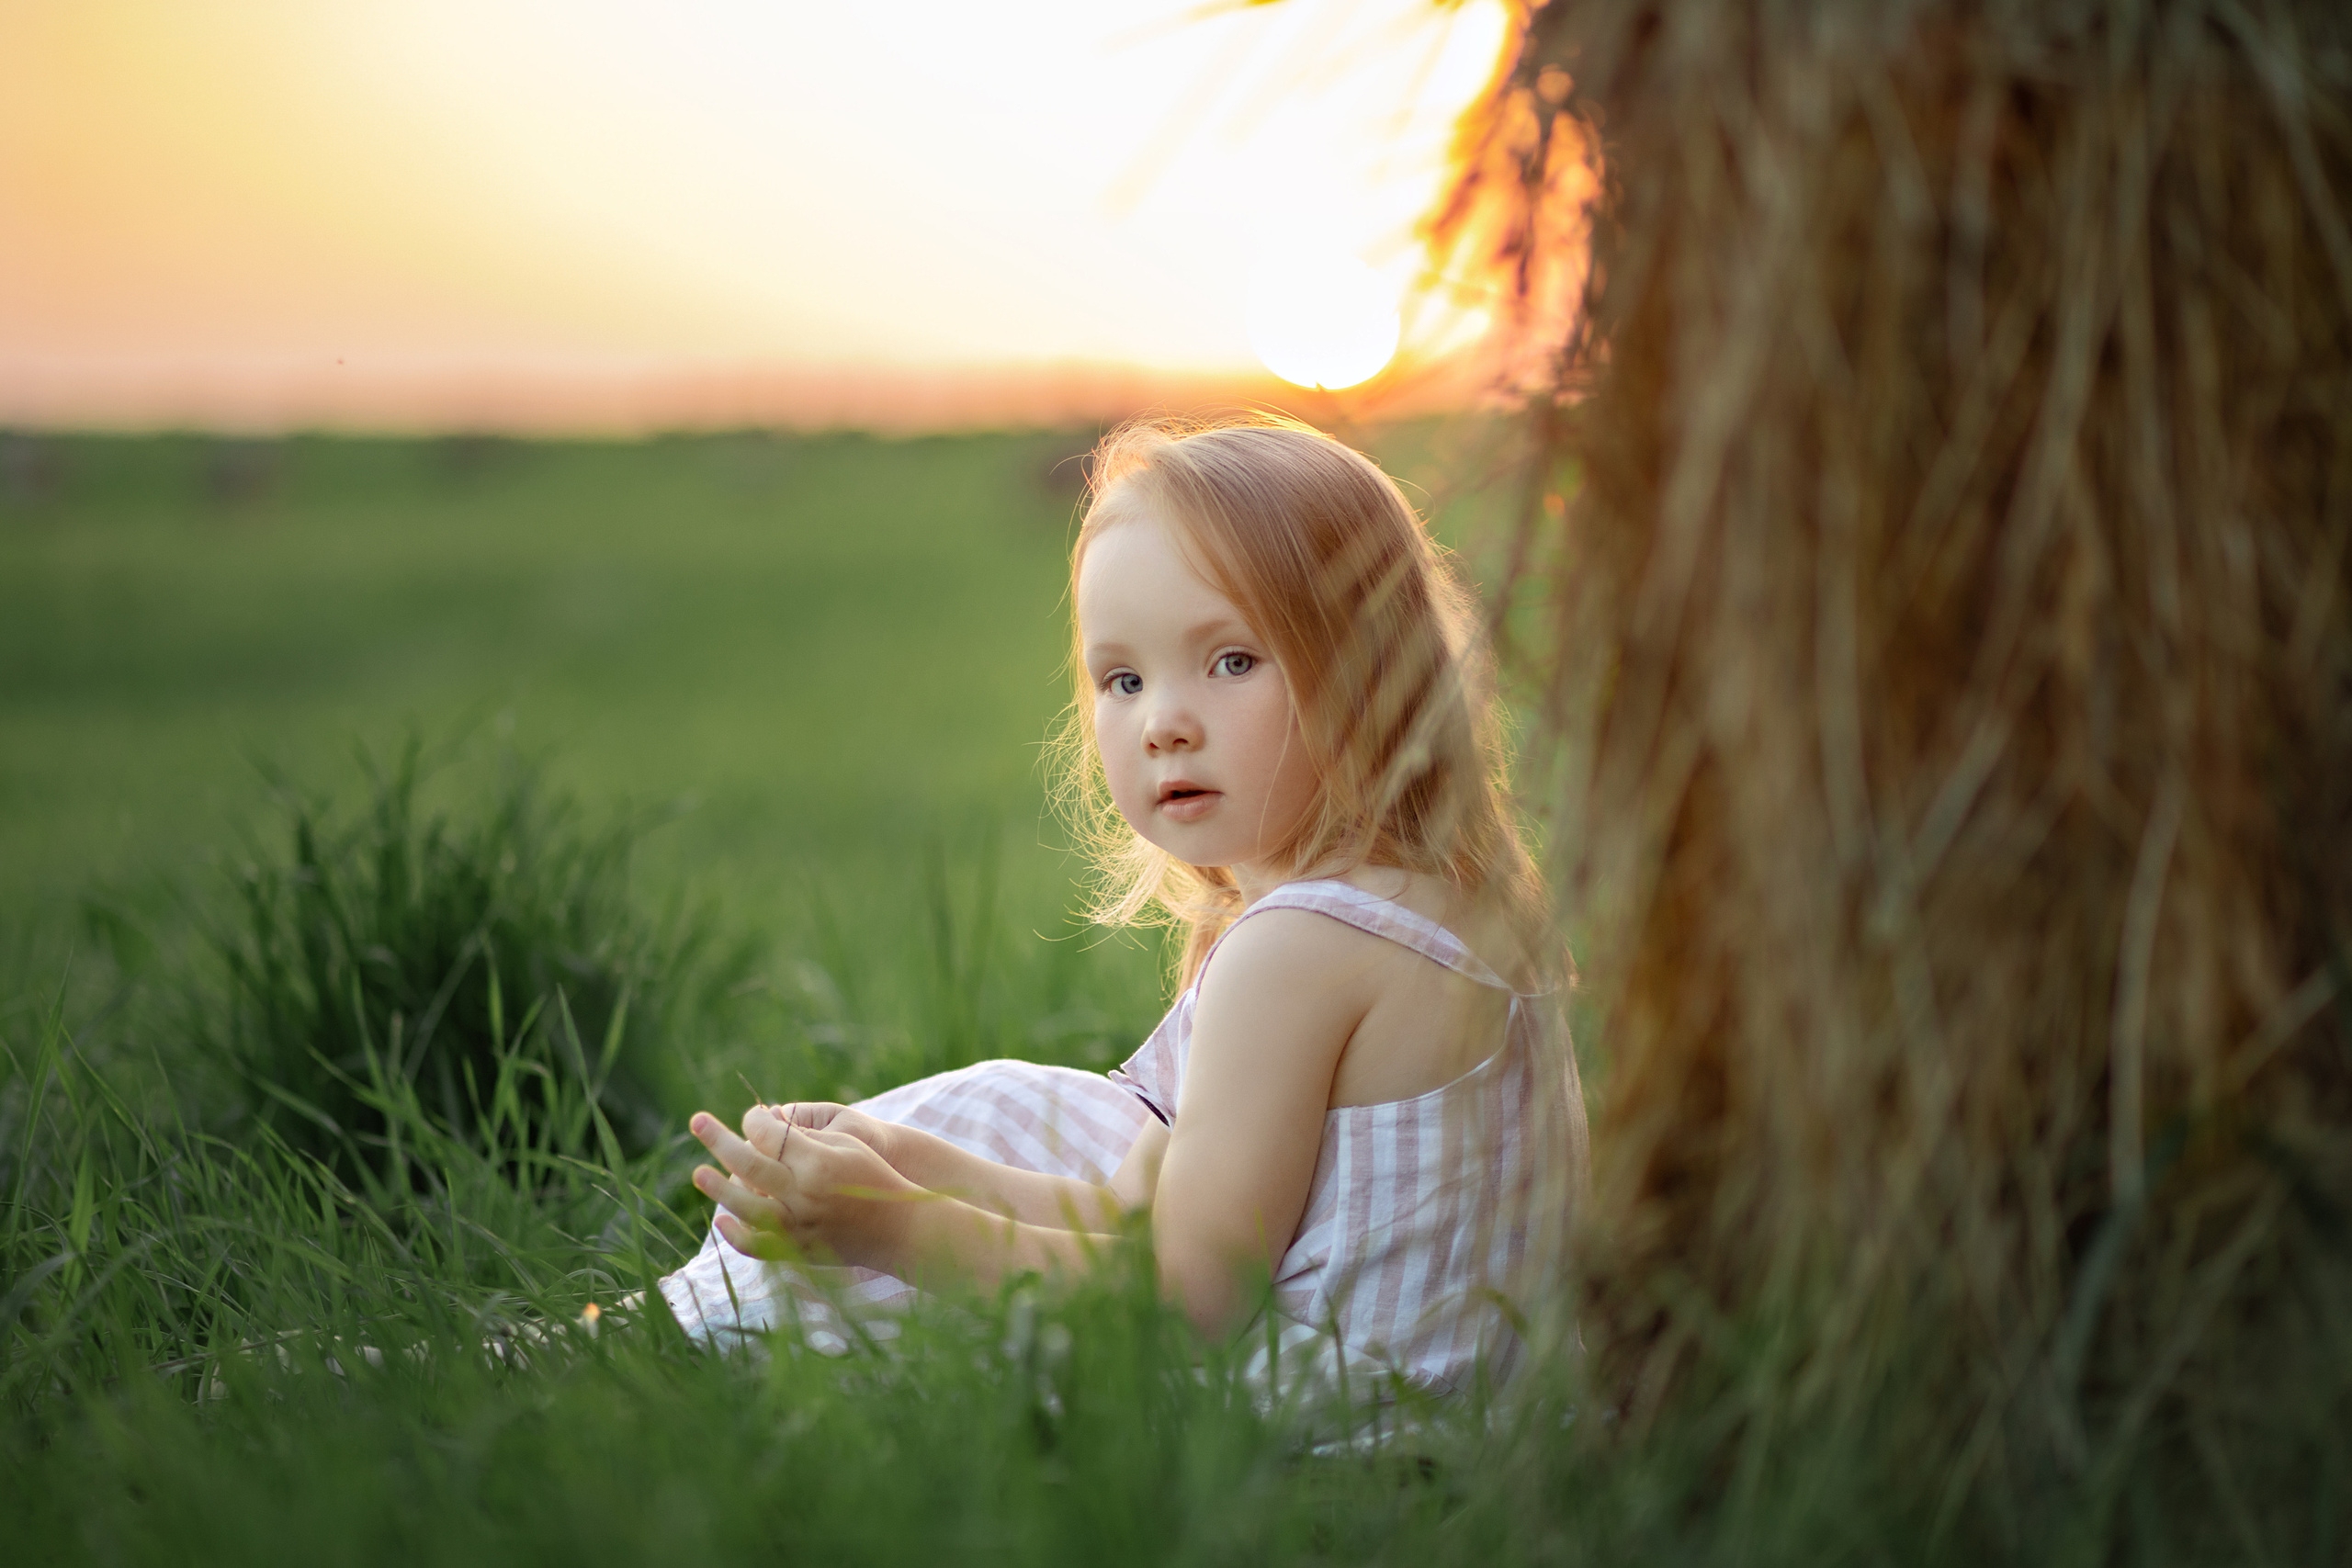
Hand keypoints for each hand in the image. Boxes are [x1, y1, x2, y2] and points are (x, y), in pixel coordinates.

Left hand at [690, 1108, 926, 1272]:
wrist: (899, 1229)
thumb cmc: (874, 1177)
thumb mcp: (847, 1145)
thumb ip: (805, 1138)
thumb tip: (764, 1125)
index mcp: (818, 1163)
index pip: (769, 1134)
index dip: (753, 1120)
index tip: (751, 1116)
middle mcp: (803, 1195)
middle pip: (748, 1163)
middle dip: (718, 1139)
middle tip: (696, 1120)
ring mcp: (798, 1226)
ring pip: (744, 1207)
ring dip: (717, 1188)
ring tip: (699, 1173)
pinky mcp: (797, 1251)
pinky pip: (756, 1246)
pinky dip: (735, 1235)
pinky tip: (722, 1219)